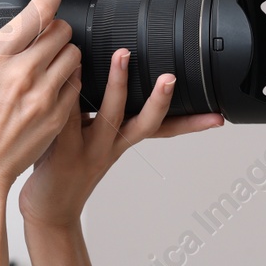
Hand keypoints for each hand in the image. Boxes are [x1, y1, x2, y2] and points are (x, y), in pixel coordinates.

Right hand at [0, 0, 82, 198]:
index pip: (37, 12)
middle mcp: (22, 73)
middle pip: (61, 30)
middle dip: (53, 27)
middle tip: (44, 35)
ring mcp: (43, 95)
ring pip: (74, 54)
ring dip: (64, 52)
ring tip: (49, 61)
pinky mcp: (57, 116)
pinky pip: (76, 84)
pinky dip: (68, 79)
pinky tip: (51, 85)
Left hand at [18, 46, 224, 229]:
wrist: (48, 210)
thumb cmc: (65, 171)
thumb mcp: (89, 140)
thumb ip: (96, 112)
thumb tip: (101, 74)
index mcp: (121, 141)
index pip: (164, 130)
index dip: (192, 123)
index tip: (217, 116)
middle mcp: (111, 146)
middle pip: (145, 123)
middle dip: (160, 99)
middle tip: (171, 77)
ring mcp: (89, 150)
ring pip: (109, 116)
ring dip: (118, 84)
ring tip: (124, 55)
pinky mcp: (63, 153)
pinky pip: (69, 118)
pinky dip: (72, 93)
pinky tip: (74, 71)